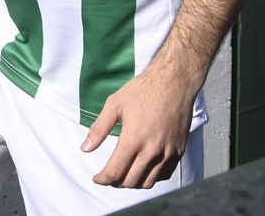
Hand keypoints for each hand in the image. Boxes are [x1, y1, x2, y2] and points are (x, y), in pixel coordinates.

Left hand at [80, 66, 195, 188]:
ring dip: (133, 182)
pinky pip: (164, 175)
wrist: (174, 83)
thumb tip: (85, 148)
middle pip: (130, 181)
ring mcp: (167, 153)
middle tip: (108, 176)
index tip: (96, 178)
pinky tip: (143, 169)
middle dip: (115, 182)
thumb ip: (99, 129)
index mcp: (133, 140)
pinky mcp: (179, 151)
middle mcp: (151, 151)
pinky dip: (152, 177)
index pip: (115, 172)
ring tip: (124, 174)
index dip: (103, 179)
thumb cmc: (142, 91)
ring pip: (148, 182)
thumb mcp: (115, 104)